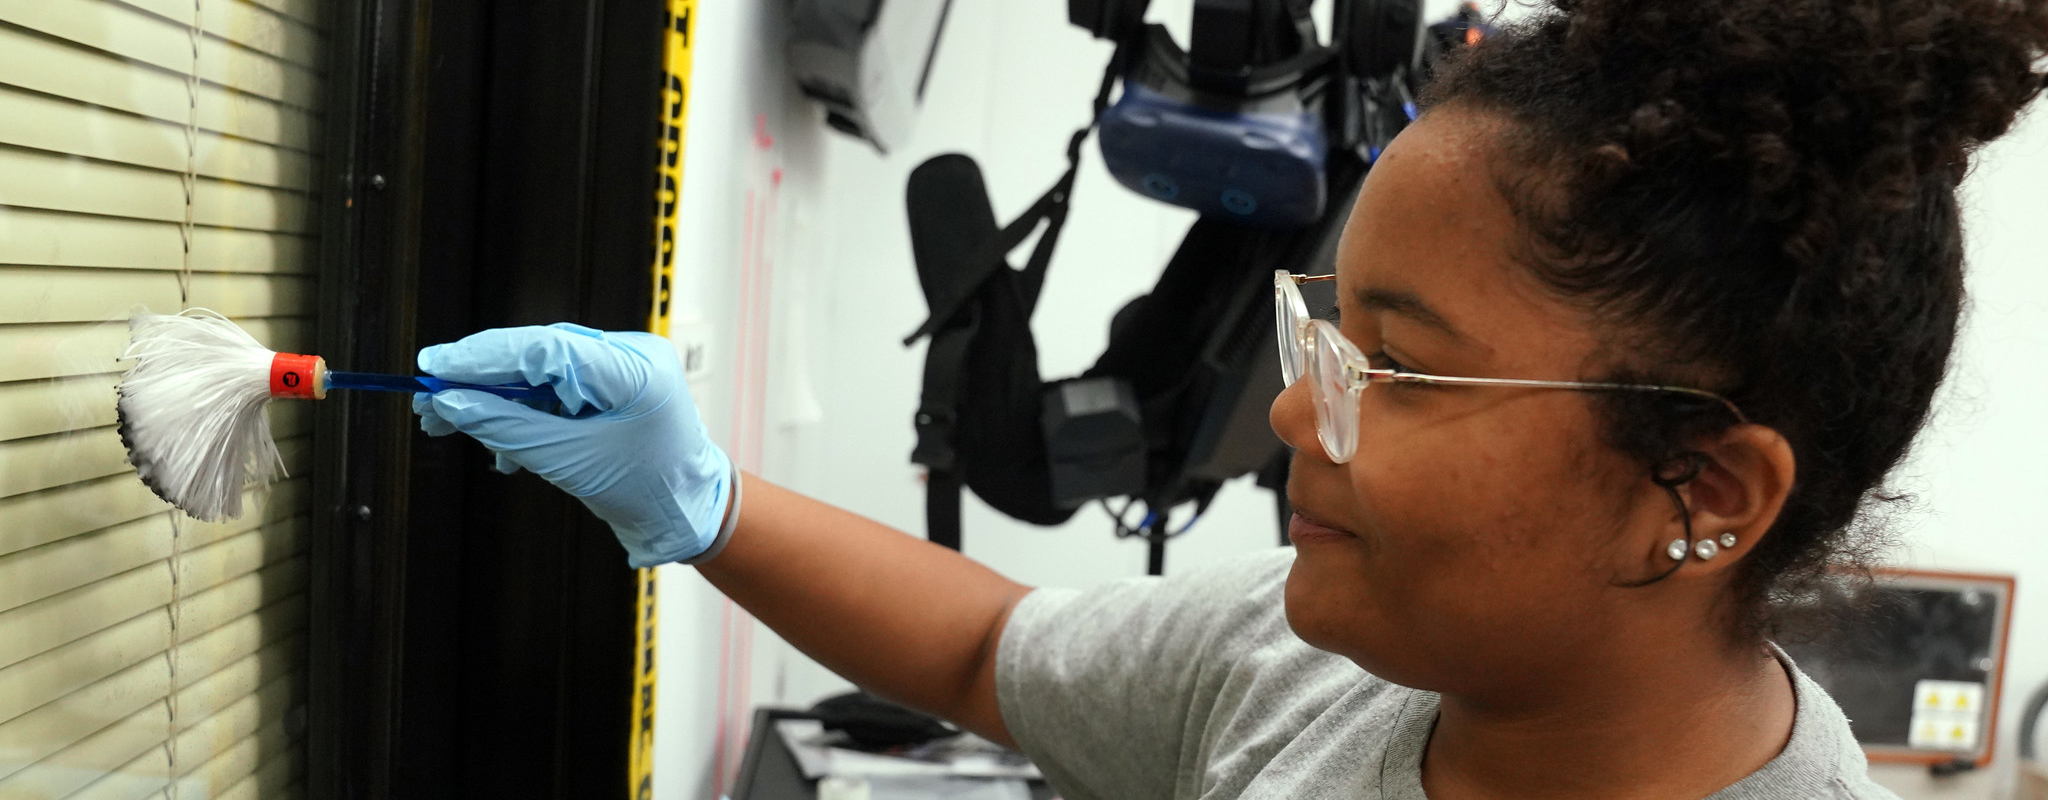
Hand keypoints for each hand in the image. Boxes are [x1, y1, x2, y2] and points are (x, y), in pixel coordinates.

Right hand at [412, 323, 737, 566]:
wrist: (690, 515)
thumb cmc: (650, 491)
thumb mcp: (570, 463)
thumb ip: (508, 428)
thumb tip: (452, 402)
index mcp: (634, 368)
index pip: (543, 345)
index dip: (482, 355)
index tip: (434, 366)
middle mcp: (631, 357)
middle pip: (538, 354)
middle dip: (480, 379)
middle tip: (429, 400)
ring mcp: (624, 370)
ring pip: (541, 373)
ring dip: (496, 400)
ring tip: (449, 425)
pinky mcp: (612, 388)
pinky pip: (557, 390)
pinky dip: (524, 413)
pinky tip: (499, 447)